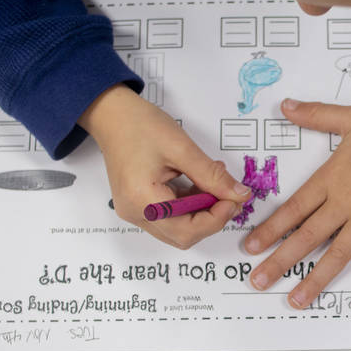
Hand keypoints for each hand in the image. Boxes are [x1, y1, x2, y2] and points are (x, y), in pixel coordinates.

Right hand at [79, 85, 252, 247]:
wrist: (112, 115)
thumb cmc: (140, 125)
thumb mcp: (182, 148)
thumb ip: (212, 175)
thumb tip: (239, 194)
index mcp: (142, 201)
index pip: (187, 230)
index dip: (216, 219)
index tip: (234, 199)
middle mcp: (135, 213)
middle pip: (183, 235)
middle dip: (212, 218)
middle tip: (230, 195)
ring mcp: (135, 211)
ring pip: (179, 228)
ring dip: (203, 212)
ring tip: (216, 184)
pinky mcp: (139, 205)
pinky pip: (171, 216)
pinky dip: (191, 205)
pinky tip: (201, 184)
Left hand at [244, 99, 350, 310]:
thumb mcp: (350, 118)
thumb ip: (316, 115)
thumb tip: (285, 105)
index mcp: (331, 180)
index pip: (293, 209)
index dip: (270, 230)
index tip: (251, 248)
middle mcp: (345, 204)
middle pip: (307, 237)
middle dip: (281, 261)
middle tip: (258, 281)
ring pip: (337, 254)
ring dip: (315, 279)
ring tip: (297, 300)